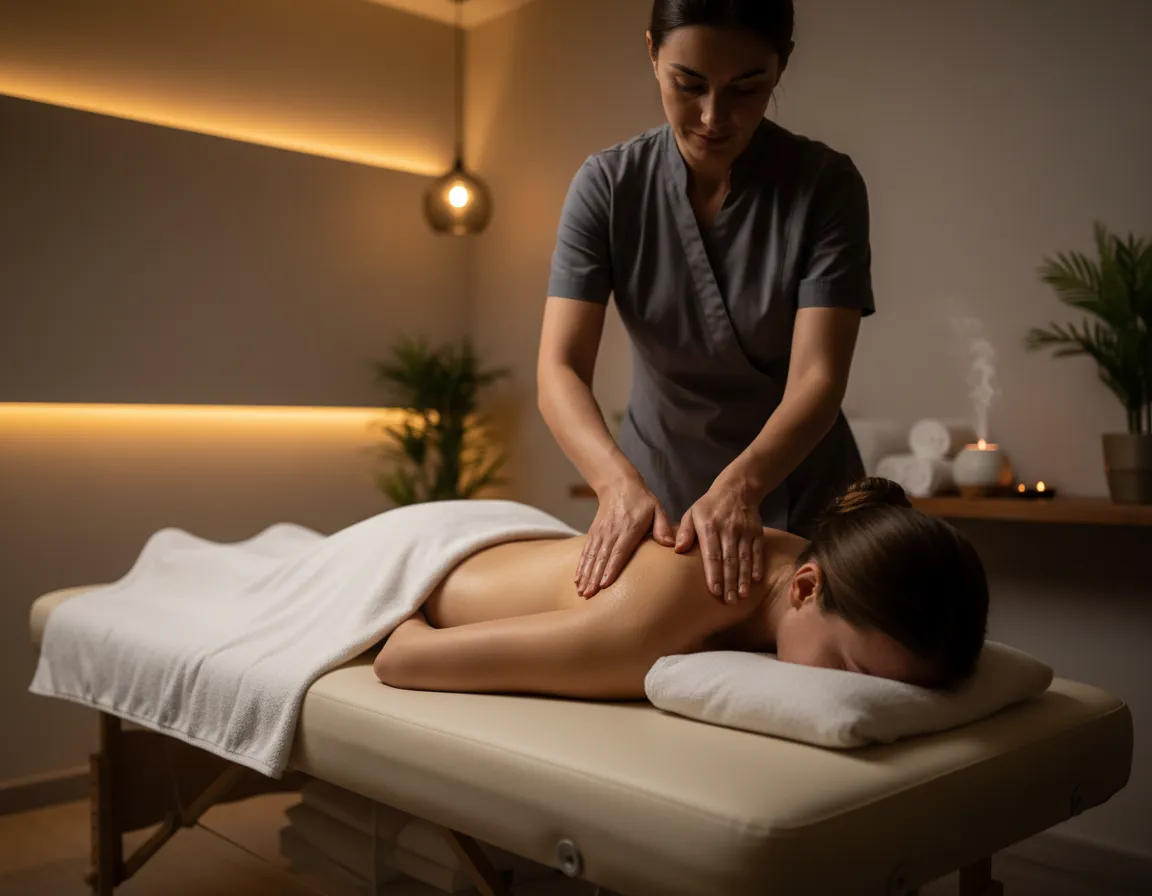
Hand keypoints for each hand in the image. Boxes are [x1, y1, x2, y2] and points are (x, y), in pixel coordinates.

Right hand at [576, 477, 674, 597]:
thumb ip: (663, 527)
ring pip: (591, 557)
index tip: (605, 584)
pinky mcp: (593, 533)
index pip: (618, 552)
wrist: (618, 485)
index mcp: (628, 529)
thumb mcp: (657, 509)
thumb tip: (672, 545)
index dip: (611, 568)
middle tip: (589, 596)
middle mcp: (611, 532)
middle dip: (594, 578)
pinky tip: (577, 579)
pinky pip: (585, 552)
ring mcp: (600, 533)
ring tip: (582, 592)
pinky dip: (580, 566)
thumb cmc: (641, 501)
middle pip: (601, 558)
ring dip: (585, 575)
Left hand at [675, 478, 764, 603]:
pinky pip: (757, 551)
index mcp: (709, 526)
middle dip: (730, 582)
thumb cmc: (709, 506)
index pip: (712, 554)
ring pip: (744, 558)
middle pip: (729, 560)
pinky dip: (757, 566)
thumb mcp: (692, 513)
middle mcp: (728, 530)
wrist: (737, 489)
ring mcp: (744, 531)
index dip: (714, 573)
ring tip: (741, 595)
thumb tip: (678, 550)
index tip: (714, 591)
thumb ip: (684, 531)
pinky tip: (755, 581)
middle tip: (729, 601)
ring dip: (743, 578)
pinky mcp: (757, 532)